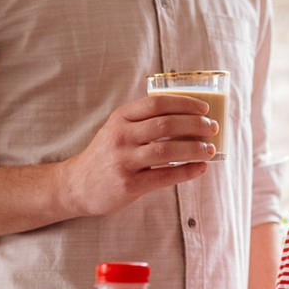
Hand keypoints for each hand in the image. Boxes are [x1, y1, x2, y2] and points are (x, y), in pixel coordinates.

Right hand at [55, 93, 216, 216]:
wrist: (76, 185)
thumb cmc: (105, 155)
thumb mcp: (117, 129)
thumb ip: (143, 121)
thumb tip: (187, 117)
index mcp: (120, 118)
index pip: (157, 103)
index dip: (184, 104)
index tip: (204, 108)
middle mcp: (121, 136)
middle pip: (166, 124)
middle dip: (195, 125)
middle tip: (212, 128)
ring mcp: (124, 161)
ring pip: (167, 150)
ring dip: (194, 149)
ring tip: (210, 149)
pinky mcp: (129, 184)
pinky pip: (164, 176)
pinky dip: (186, 171)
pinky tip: (200, 168)